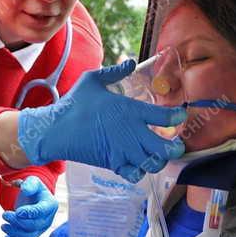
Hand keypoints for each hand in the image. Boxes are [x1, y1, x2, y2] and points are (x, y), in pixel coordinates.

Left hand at [1, 176, 57, 236]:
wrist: (34, 199)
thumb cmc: (33, 189)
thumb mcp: (33, 182)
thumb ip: (30, 184)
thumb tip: (25, 190)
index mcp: (50, 205)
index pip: (41, 212)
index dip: (29, 213)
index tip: (17, 211)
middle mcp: (48, 220)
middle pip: (33, 226)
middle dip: (16, 222)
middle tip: (4, 214)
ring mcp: (40, 230)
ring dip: (13, 232)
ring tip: (3, 225)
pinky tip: (6, 236)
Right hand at [17, 59, 186, 181]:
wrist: (56, 129)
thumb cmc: (75, 103)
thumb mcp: (93, 80)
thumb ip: (115, 72)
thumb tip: (131, 61)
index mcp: (130, 111)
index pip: (165, 116)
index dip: (177, 117)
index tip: (179, 115)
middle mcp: (132, 133)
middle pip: (166, 148)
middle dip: (176, 147)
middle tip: (176, 144)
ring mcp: (124, 151)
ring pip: (154, 164)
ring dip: (160, 161)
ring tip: (158, 155)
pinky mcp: (113, 164)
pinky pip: (135, 175)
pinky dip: (140, 172)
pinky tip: (138, 164)